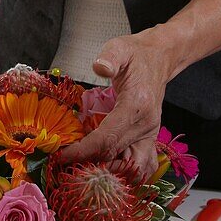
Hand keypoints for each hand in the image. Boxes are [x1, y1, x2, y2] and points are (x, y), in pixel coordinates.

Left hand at [61, 31, 172, 180]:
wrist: (159, 58)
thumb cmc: (136, 55)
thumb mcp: (120, 48)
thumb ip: (109, 57)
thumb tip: (99, 67)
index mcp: (138, 105)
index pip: (108, 138)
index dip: (83, 150)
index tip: (62, 155)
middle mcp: (147, 125)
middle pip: (117, 158)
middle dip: (89, 164)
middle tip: (67, 162)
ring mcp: (150, 135)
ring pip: (134, 170)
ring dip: (109, 172)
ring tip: (85, 165)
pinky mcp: (149, 139)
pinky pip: (141, 167)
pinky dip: (124, 172)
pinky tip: (104, 164)